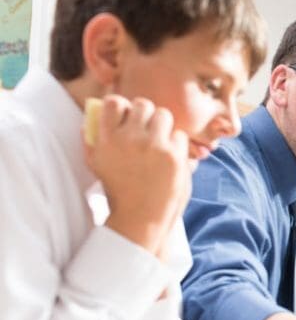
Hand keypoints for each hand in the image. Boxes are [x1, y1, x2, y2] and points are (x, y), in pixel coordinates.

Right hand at [86, 95, 191, 255]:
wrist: (140, 218)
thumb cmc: (119, 191)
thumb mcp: (96, 164)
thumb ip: (93, 139)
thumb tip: (91, 114)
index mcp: (106, 139)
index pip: (114, 102)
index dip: (123, 106)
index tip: (126, 116)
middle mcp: (129, 139)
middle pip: (143, 104)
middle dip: (146, 114)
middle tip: (147, 128)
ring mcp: (153, 146)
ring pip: (163, 115)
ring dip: (163, 126)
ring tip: (159, 142)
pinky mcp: (173, 156)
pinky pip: (179, 135)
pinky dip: (177, 144)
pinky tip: (170, 159)